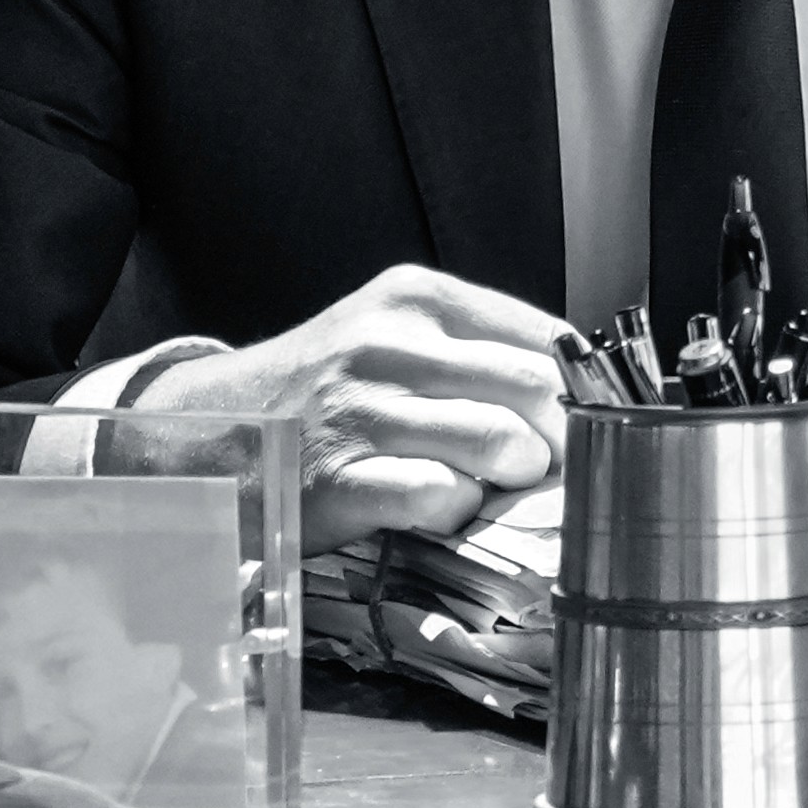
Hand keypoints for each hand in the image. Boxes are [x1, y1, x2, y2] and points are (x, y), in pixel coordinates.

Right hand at [139, 262, 572, 549]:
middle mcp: (391, 344)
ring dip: (514, 475)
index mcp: (417, 299)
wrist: (214, 430)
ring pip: (497, 441)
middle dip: (561, 438)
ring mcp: (363, 410)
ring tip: (496, 483)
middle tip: (552, 465)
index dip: (584, 391)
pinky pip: (440, 493)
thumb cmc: (329, 390)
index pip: (547, 339)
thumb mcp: (398, 337)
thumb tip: (581, 393)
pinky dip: (460, 508)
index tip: (593, 424)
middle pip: (536, 389)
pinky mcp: (341, 477)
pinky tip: (443, 504)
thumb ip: (481, 352)